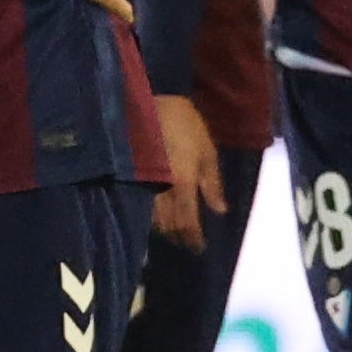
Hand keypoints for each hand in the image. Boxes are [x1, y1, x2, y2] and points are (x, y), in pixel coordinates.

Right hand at [153, 91, 222, 246]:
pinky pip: (142, 204)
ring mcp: (143, 184)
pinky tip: (157, 215)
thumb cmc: (184, 123)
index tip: (199, 248)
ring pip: (153, 218)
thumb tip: (219, 210)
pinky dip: (152, 215)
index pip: (188, 222)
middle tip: (187, 242)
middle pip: (168, 225)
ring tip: (174, 232)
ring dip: (165, 229)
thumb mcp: (207, 150)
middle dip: (179, 237)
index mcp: (183, 183)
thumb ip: (212, 183)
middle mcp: (161, 190)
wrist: (146, 103)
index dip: (193, 238)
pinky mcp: (132, 177)